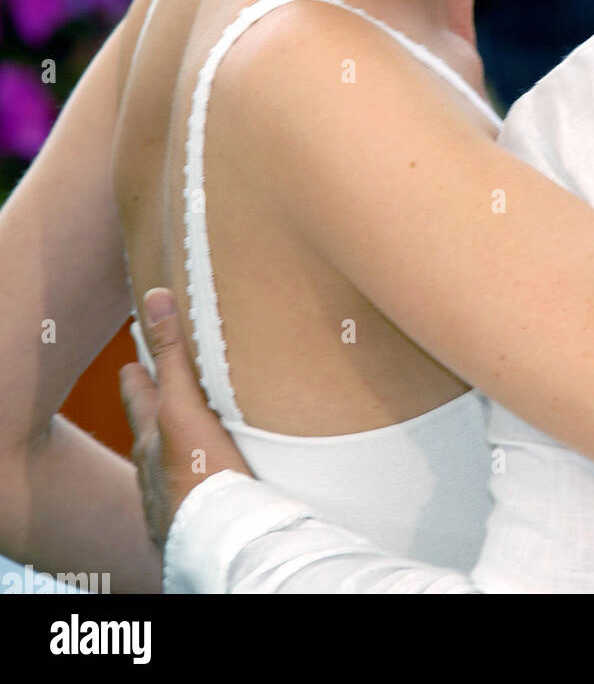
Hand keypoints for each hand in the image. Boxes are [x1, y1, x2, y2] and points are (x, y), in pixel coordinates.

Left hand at [119, 289, 251, 550]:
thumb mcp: (184, 404)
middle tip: (160, 387)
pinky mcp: (190, 516)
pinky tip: (208, 478)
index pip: (137, 394)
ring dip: (174, 444)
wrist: (221, 536)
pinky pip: (187, 488)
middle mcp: (152, 467)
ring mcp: (168, 495)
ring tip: (191, 432)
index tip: (132, 358)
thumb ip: (171, 354)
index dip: (136, 373)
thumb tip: (153, 297)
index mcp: (150, 435)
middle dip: (153, 408)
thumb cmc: (201, 470)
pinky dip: (192, 476)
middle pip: (148, 428)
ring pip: (165, 461)